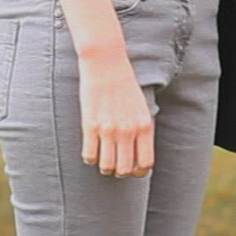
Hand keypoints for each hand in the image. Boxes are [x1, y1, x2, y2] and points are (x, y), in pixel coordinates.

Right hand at [78, 50, 152, 177]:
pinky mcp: (90, 125)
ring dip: (104, 167)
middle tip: (115, 165)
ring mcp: (108, 129)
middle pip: (124, 169)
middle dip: (119, 171)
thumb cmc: (125, 84)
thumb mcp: (141, 107)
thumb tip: (138, 153)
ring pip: (107, 166)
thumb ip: (141, 129)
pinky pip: (89, 155)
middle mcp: (128, 131)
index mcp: (144, 126)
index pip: (145, 163)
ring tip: (102, 159)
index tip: (132, 168)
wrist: (106, 63)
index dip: (138, 171)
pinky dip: (90, 158)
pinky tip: (91, 150)